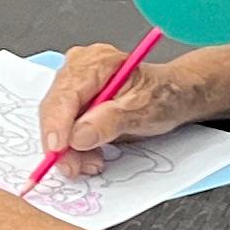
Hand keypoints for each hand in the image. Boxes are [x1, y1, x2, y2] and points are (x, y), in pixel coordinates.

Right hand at [40, 41, 194, 163]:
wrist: (173, 96)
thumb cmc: (163, 96)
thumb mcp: (144, 110)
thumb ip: (111, 121)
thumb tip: (78, 136)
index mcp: (97, 62)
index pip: (66, 94)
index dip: (57, 124)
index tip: (58, 150)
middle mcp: (79, 69)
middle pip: (55, 109)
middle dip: (63, 143)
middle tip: (75, 167)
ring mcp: (74, 86)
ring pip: (56, 122)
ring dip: (69, 149)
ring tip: (93, 162)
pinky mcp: (74, 104)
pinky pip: (63, 129)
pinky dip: (73, 147)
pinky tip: (90, 155)